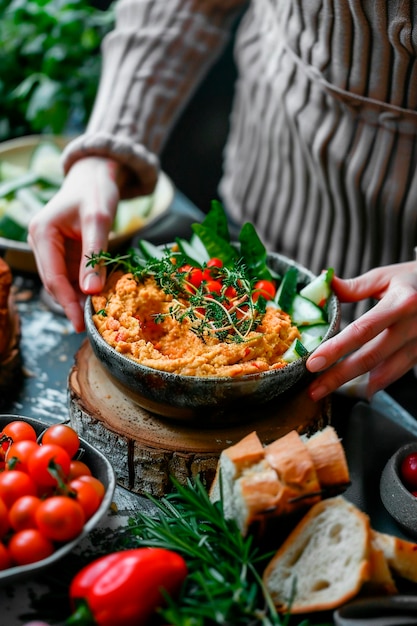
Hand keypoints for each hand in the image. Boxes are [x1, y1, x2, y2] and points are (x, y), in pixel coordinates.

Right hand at [28, 157, 122, 331]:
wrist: (97, 175)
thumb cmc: (97, 191)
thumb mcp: (99, 221)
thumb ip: (94, 257)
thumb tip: (90, 293)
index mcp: (42, 233)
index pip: (52, 277)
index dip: (67, 302)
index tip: (81, 323)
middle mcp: (40, 241)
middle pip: (53, 282)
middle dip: (72, 303)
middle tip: (92, 324)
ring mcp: (49, 247)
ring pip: (61, 281)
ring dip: (77, 298)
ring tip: (97, 314)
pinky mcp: (62, 250)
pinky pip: (70, 274)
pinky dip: (83, 286)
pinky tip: (98, 297)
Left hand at [306, 261, 416, 399]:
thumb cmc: (413, 280)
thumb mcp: (386, 277)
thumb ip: (354, 287)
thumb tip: (323, 284)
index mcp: (401, 302)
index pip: (362, 330)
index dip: (336, 349)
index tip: (313, 363)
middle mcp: (413, 326)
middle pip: (370, 358)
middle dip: (339, 376)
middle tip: (313, 390)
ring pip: (385, 373)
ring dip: (355, 386)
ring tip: (327, 392)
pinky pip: (396, 373)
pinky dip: (375, 383)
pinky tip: (355, 389)